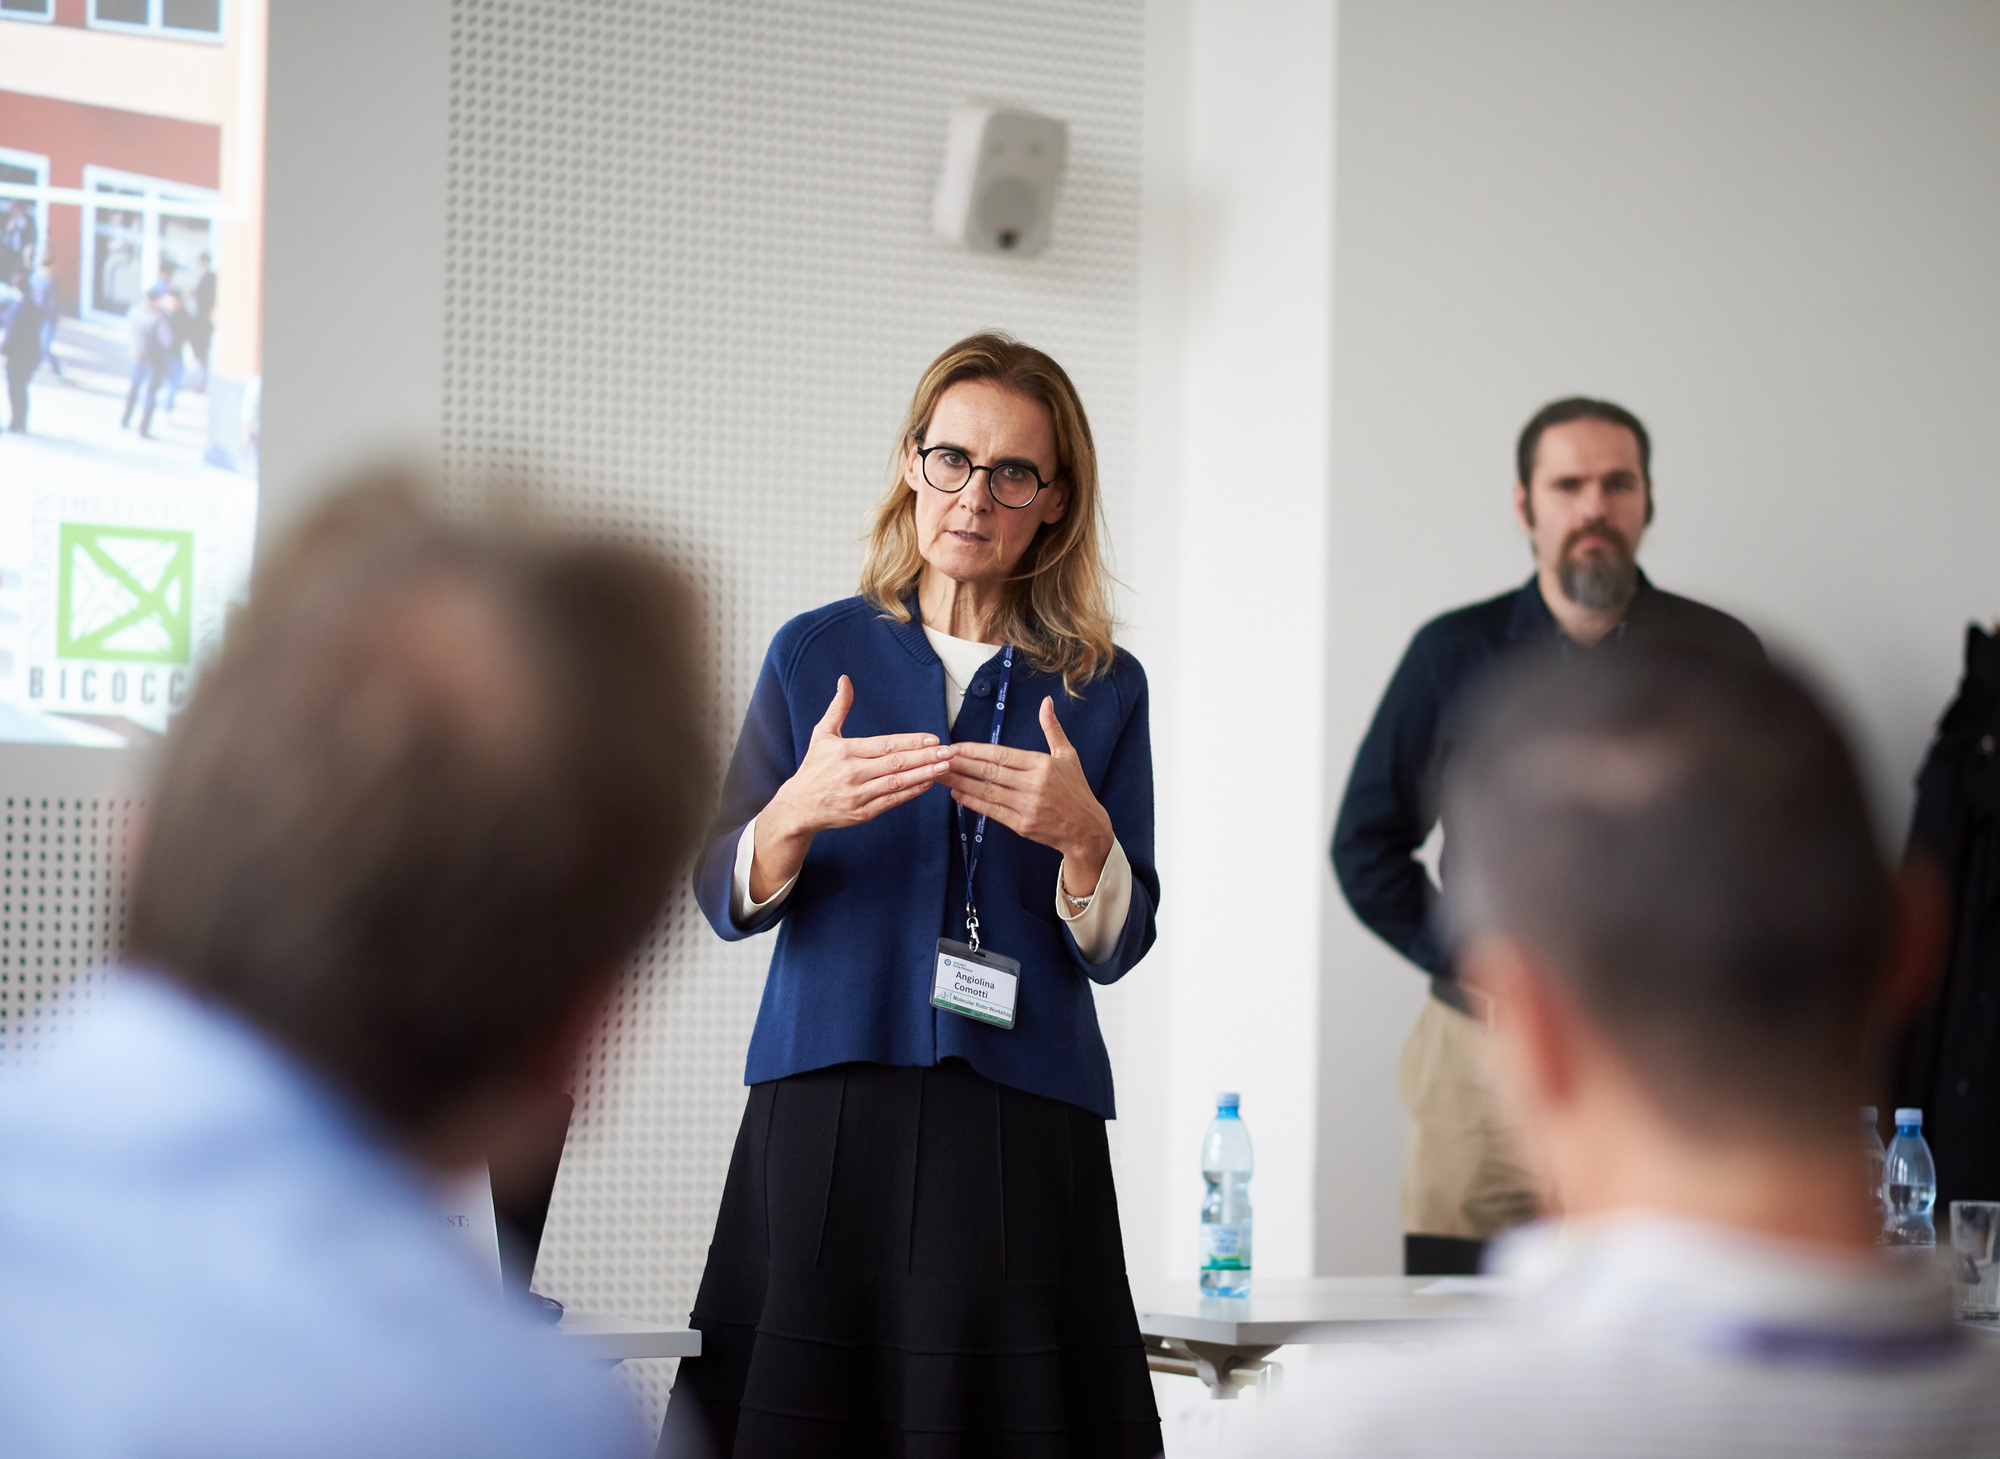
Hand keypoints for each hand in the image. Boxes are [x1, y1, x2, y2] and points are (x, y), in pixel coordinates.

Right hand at [753, 676, 949, 900]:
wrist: (798, 807)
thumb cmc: (814, 768)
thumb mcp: (822, 734)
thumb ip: (838, 707)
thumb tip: (845, 680)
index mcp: (844, 751)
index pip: (884, 745)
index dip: (910, 742)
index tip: (932, 738)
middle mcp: (852, 773)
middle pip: (895, 764)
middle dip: (925, 757)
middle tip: (948, 752)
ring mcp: (858, 795)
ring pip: (896, 783)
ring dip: (923, 775)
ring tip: (944, 767)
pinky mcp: (862, 813)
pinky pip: (891, 801)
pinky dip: (911, 793)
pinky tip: (928, 784)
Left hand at [940, 697, 1114, 893]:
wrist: (1087, 829)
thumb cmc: (1076, 790)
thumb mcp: (1068, 756)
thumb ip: (1052, 729)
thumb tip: (1046, 702)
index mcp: (1042, 764)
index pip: (1001, 754)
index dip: (975, 751)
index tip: (955, 747)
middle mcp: (1033, 784)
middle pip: (989, 772)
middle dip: (960, 764)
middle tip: (939, 758)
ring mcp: (1027, 806)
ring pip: (986, 791)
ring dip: (960, 782)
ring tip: (940, 775)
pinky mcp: (1022, 825)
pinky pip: (992, 811)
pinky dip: (972, 802)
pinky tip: (957, 794)